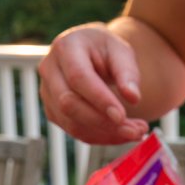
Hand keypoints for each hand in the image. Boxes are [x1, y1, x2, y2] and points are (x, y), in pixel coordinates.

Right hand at [39, 23, 149, 143]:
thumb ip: (128, 73)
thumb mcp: (121, 52)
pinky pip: (75, 131)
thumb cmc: (106, 50)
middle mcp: (50, 70)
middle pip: (69, 103)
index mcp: (66, 47)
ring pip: (72, 123)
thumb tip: (133, 98)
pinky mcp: (53, 111)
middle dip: (103, 122)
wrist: (90, 54)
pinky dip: (101, 137)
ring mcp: (48, 93)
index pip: (78, 77)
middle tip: (137, 130)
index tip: (122, 116)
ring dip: (106, 134)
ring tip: (135, 132)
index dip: (99, 99)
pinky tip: (122, 133)